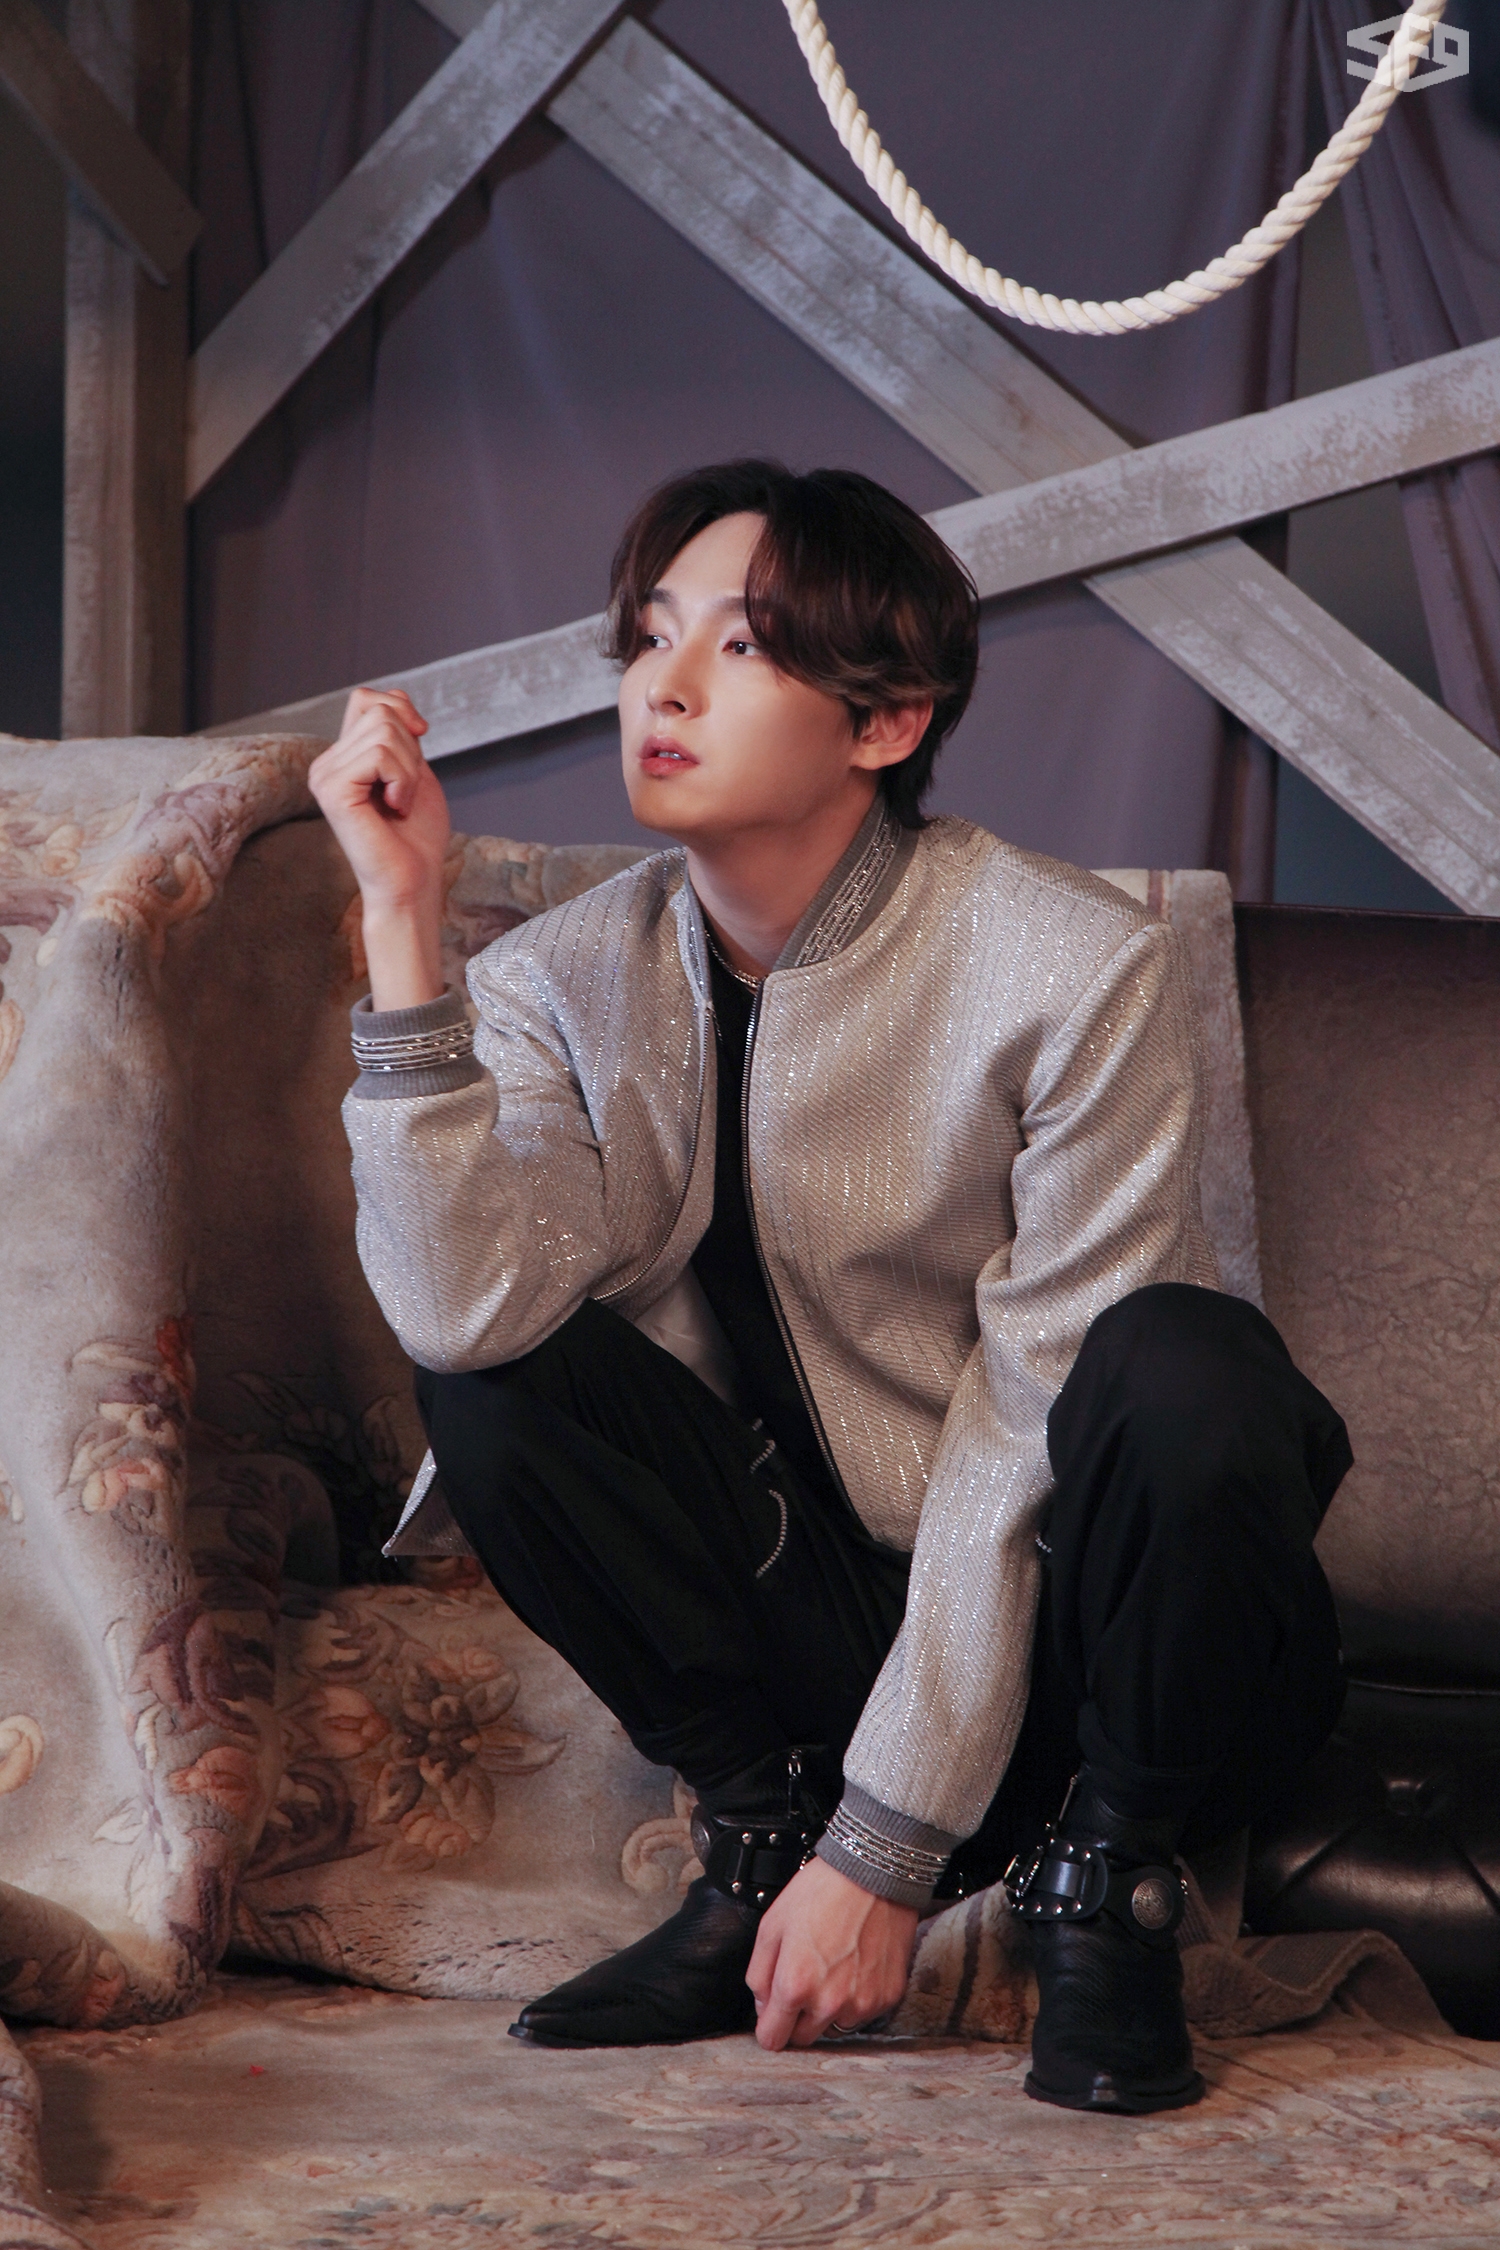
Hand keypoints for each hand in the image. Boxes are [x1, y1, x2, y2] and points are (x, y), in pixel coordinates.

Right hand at [309, 687, 449, 1007]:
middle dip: (411, 750)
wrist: (413, 882)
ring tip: (400, 803)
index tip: (419, 743)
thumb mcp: (414, 768)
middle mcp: (325, 764)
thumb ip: (401, 732)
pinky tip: (395, 807)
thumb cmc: (416, 835)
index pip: (368, 699)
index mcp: (341, 758)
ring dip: (409, 770)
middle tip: (405, 792)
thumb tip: (397, 699)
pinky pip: (380, 755)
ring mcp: (324, 776)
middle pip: (380, 712)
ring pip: (384, 731)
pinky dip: (403, 781)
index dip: (402, 712)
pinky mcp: (332, 790)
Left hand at [747, 1856, 917, 2050]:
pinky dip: (857, 1998)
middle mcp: (829, 2003)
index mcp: (794, 1986)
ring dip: (829, 2010)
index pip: (773, 2039)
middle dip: (798, 2017)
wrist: (873, 1873)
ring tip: (834, 1968)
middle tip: (805, 1981)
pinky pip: (864, 2014)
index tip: (773, 2016)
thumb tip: (763, 2007)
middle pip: (804, 2038)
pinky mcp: (887, 1998)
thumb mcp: (772, 1925)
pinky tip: (856, 1965)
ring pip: (835, 2027)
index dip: (769, 2027)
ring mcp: (862, 2003)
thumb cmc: (822, 1892)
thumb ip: (759, 1974)